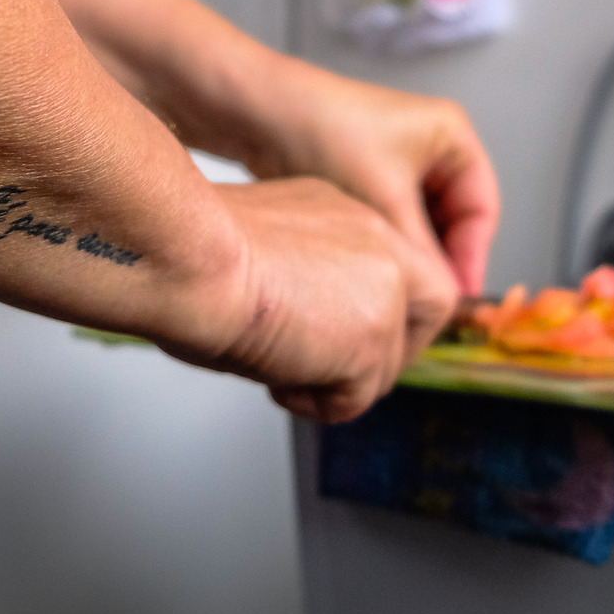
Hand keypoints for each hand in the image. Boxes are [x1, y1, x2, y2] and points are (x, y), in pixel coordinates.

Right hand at [168, 178, 458, 422]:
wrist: (187, 253)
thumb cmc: (190, 249)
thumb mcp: (259, 247)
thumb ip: (299, 277)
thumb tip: (298, 329)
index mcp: (341, 210)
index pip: (390, 263)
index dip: (374, 307)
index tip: (335, 334)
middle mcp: (375, 238)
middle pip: (427, 301)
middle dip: (386, 349)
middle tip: (330, 370)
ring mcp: (384, 288)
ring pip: (385, 364)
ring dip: (334, 381)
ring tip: (275, 366)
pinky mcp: (372, 338)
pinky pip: (354, 398)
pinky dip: (314, 403)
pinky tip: (274, 377)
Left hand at [239, 63, 499, 297]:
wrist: (257, 114)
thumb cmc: (323, 135)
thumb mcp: (384, 202)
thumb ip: (421, 254)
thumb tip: (444, 300)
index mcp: (451, 135)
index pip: (481, 210)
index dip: (473, 257)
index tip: (456, 297)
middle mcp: (430, 144)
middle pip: (454, 219)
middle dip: (442, 259)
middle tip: (429, 302)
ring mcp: (397, 159)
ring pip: (422, 223)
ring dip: (413, 255)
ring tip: (400, 291)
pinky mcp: (366, 173)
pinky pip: (393, 219)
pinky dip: (390, 244)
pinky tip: (375, 271)